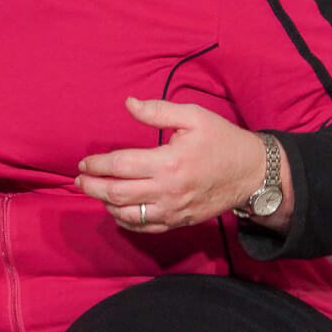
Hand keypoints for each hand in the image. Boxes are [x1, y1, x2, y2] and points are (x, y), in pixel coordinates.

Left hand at [75, 97, 270, 232]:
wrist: (252, 172)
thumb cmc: (222, 140)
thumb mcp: (194, 116)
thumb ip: (158, 110)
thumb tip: (128, 104)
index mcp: (168, 162)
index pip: (120, 166)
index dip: (97, 165)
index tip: (84, 163)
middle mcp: (168, 190)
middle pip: (117, 194)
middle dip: (92, 187)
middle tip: (79, 180)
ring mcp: (173, 210)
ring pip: (127, 214)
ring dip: (106, 204)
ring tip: (96, 192)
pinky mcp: (179, 221)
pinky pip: (145, 227)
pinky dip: (125, 221)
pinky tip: (117, 210)